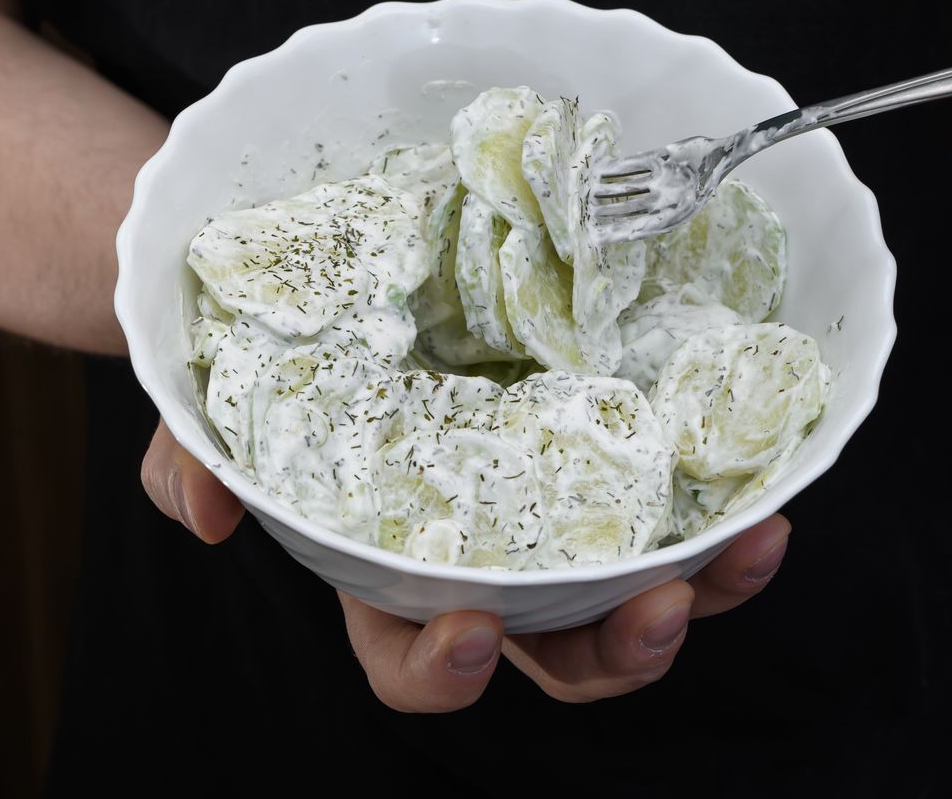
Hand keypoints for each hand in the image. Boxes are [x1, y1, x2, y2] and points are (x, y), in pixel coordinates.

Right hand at [142, 421, 790, 711]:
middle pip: (553, 654)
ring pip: (634, 595)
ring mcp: (556, 510)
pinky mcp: (610, 453)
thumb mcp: (211, 406)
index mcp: (392, 569)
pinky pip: (679, 510)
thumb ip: (189, 462)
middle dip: (607, 654)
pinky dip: (726, 517)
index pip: (408, 659)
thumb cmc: (272, 360)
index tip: (466, 629)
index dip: (439, 669)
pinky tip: (762, 494)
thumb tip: (212, 516)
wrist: (331, 282)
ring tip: (738, 554)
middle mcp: (485, 558)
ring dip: (696, 598)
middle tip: (648, 612)